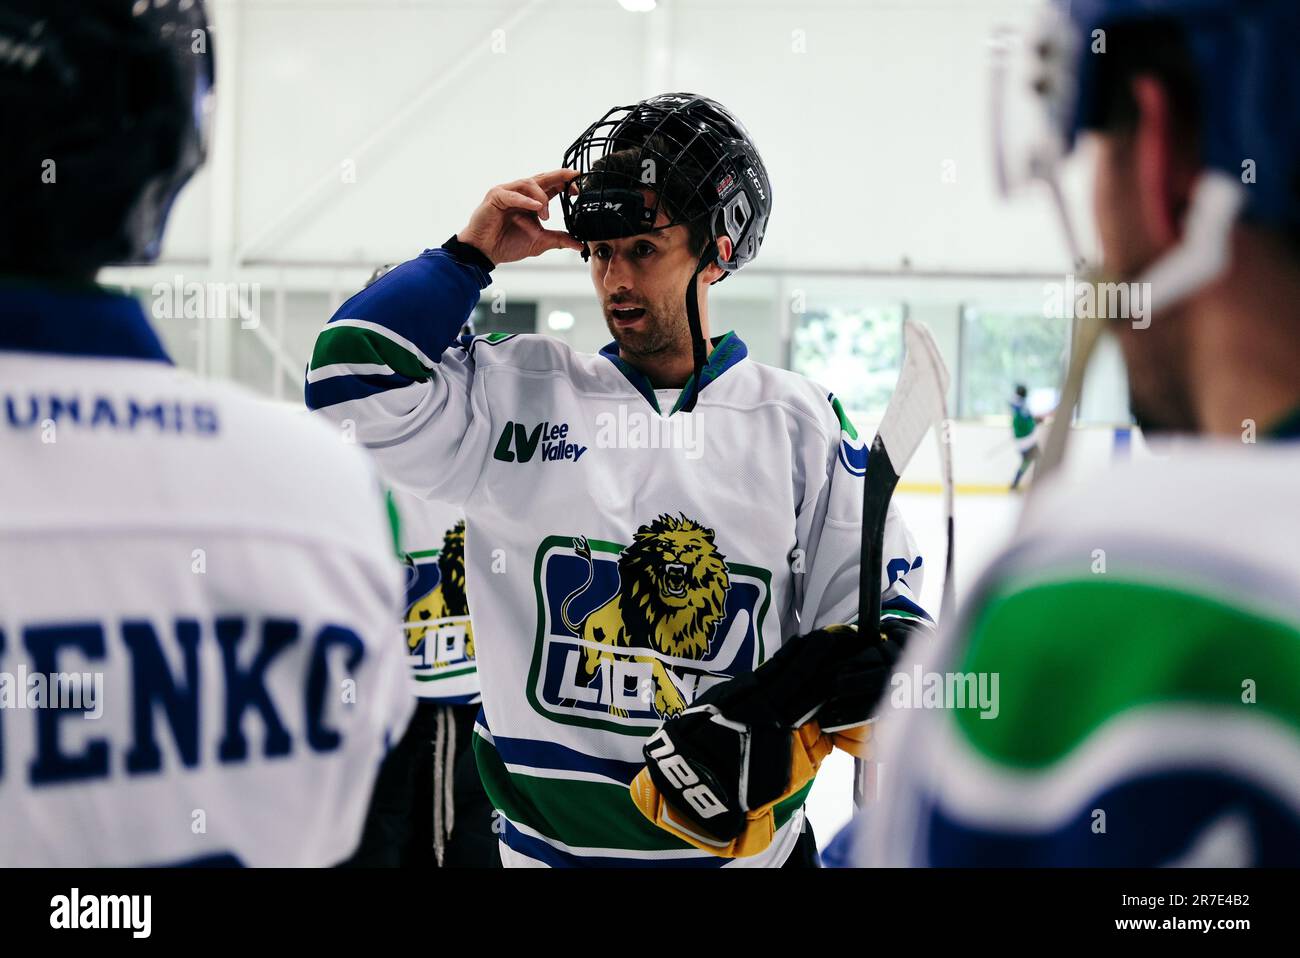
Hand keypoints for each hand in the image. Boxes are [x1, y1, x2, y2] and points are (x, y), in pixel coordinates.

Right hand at [456, 169, 583, 265]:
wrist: (485, 252)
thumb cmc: (507, 243)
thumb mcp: (540, 242)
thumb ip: (559, 239)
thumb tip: (579, 244)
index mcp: (532, 201)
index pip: (551, 186)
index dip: (565, 182)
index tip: (578, 188)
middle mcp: (521, 193)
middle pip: (542, 178)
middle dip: (559, 175)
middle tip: (574, 177)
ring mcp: (507, 192)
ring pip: (529, 183)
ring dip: (541, 197)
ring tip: (545, 215)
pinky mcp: (495, 197)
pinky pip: (512, 194)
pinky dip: (525, 199)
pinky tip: (536, 207)